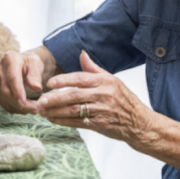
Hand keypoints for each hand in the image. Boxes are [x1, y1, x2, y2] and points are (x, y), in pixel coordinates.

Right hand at [0, 50, 45, 113]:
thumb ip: (36, 75)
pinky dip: (14, 108)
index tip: (25, 103)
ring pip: (4, 98)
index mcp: (10, 59)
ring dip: (18, 107)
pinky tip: (24, 109)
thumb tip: (36, 87)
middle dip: (20, 103)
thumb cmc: (30, 63)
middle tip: (36, 108)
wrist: (22, 63)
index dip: (18, 92)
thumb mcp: (36, 64)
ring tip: (32, 109)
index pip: (12, 78)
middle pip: (6, 90)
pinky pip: (2, 102)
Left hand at [37, 51, 153, 142]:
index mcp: (104, 81)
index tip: (49, 83)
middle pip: (74, 95)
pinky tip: (52, 119)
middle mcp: (102, 95)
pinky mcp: (100, 124)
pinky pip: (78, 123)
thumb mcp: (111, 79)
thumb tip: (82, 54)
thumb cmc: (124, 99)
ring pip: (74, 110)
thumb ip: (93, 68)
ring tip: (42, 110)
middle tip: (40, 100)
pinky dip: (64, 121)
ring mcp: (101, 110)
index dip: (63, 80)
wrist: (139, 122)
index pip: (80, 78)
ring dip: (56, 111)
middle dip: (55, 98)